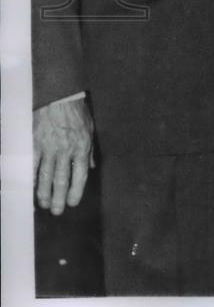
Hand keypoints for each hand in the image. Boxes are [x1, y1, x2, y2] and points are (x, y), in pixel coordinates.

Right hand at [33, 98, 93, 214]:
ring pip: (45, 177)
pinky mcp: (35, 144)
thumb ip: (90, 150)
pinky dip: (30, 180)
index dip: (76, 192)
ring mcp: (49, 148)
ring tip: (43, 205)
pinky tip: (29, 189)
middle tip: (56, 211)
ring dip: (43, 194)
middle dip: (58, 199)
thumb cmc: (76, 111)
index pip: (80, 176)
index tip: (72, 203)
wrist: (59, 95)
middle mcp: (66, 150)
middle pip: (61, 181)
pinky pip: (32, 166)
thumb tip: (91, 167)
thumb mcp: (90, 129)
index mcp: (81, 147)